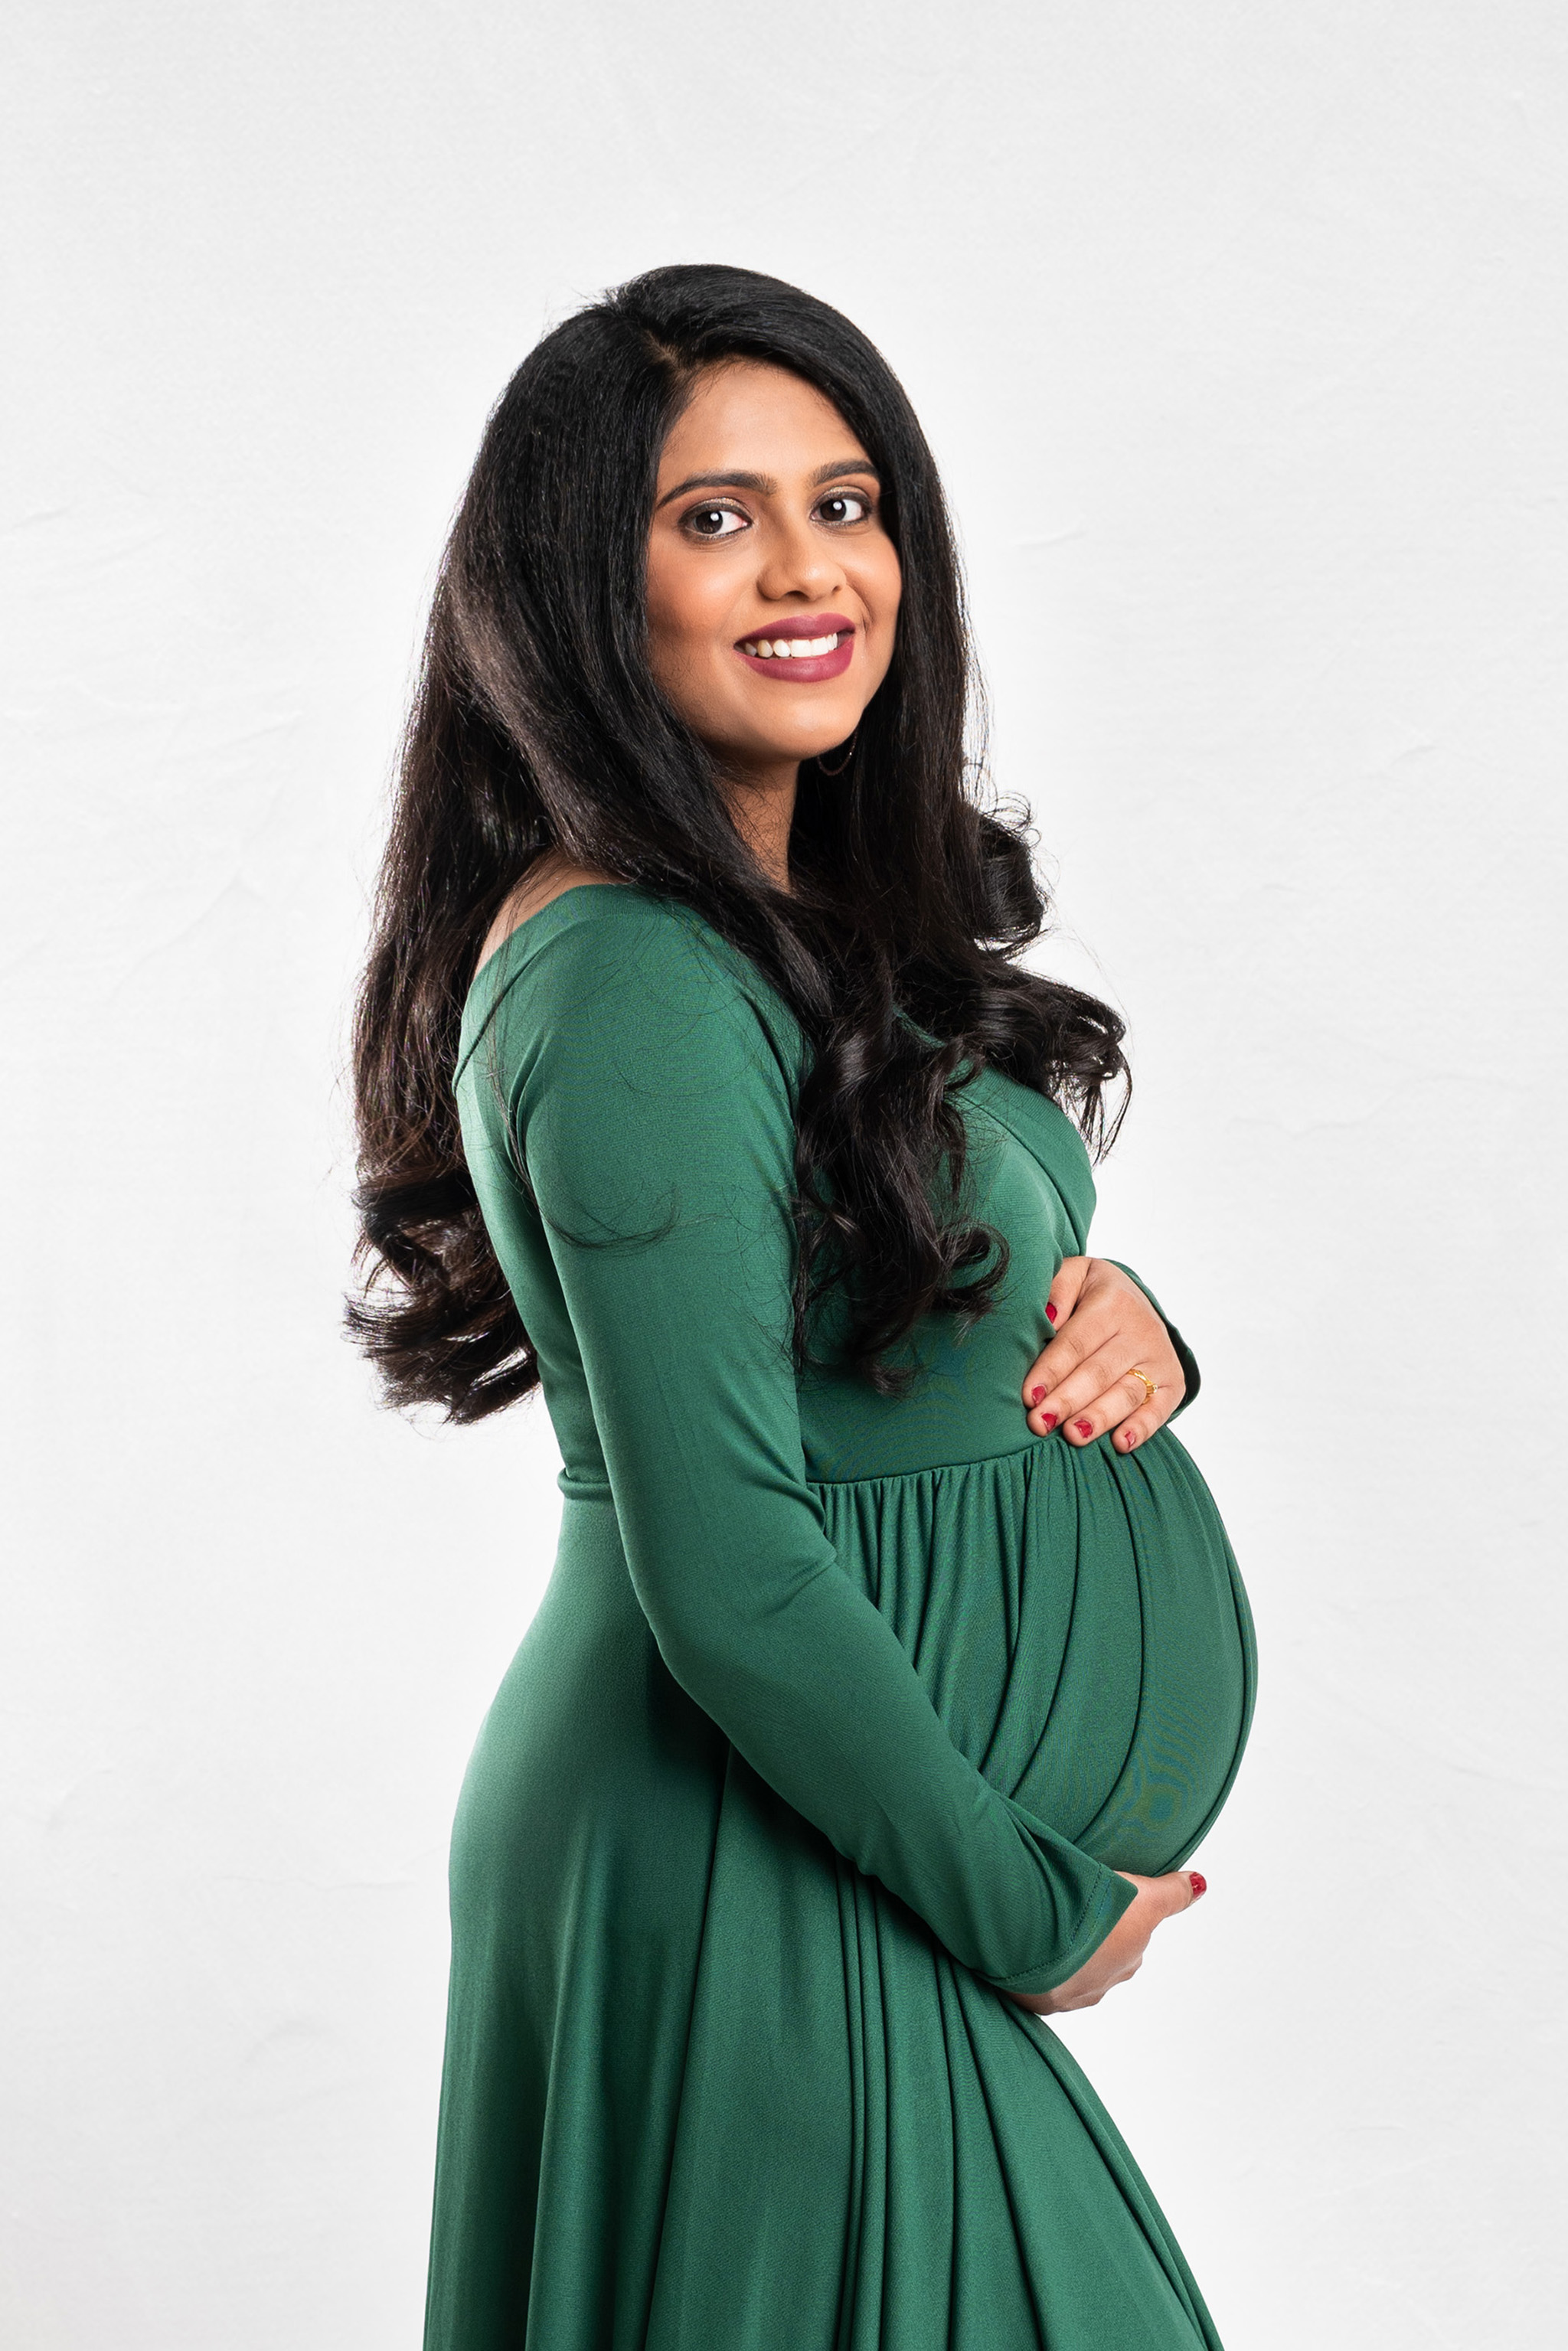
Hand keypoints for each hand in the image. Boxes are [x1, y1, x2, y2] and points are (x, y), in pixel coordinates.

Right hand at [1002, 1870, 1205, 2014]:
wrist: (1041, 1944)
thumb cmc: (1093, 1922)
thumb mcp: (1142, 1898)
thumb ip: (1171, 1893)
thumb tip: (1201, 1884)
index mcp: (1127, 1960)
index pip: (1129, 1939)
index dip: (1117, 1918)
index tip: (1102, 1902)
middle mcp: (1103, 1983)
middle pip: (1102, 1957)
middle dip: (1091, 1938)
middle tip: (1074, 1909)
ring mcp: (1069, 1994)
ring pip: (1070, 1971)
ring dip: (1064, 1954)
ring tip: (1046, 1926)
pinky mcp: (1037, 2000)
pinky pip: (1041, 1982)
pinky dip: (1038, 1965)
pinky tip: (1029, 1947)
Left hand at [1021, 1256, 1184, 1453]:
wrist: (1137, 1299)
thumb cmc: (1091, 1294)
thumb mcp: (1074, 1275)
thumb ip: (1057, 1289)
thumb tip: (1046, 1317)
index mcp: (1113, 1302)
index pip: (1076, 1342)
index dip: (1051, 1370)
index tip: (1028, 1396)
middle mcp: (1141, 1330)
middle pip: (1099, 1372)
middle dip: (1068, 1400)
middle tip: (1040, 1423)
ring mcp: (1159, 1358)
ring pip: (1127, 1393)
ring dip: (1099, 1417)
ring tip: (1074, 1436)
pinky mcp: (1173, 1383)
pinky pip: (1160, 1409)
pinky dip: (1143, 1428)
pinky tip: (1121, 1444)